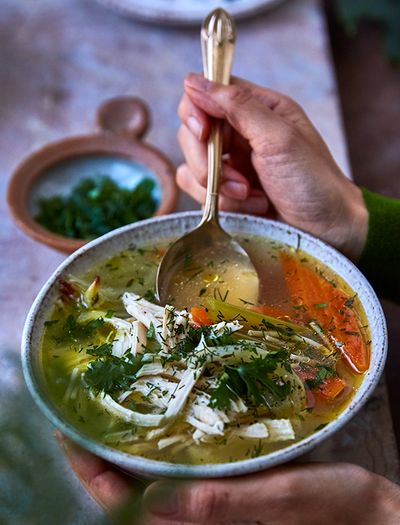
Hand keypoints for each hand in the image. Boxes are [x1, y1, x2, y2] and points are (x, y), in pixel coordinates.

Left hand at [57, 433, 399, 524]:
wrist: (370, 515)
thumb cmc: (338, 510)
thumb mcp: (285, 500)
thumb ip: (226, 503)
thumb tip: (154, 505)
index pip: (127, 505)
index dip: (92, 471)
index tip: (69, 431)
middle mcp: (199, 516)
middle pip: (131, 491)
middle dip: (102, 453)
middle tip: (85, 407)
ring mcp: (212, 501)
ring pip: (155, 475)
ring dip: (130, 442)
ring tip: (116, 401)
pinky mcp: (229, 487)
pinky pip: (183, 466)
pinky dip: (165, 441)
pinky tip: (165, 411)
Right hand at [177, 74, 367, 260]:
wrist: (324, 231)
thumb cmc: (313, 182)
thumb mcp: (279, 137)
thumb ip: (237, 106)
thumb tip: (193, 81)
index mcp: (257, 109)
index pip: (206, 94)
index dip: (196, 112)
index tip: (204, 134)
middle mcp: (240, 133)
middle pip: (191, 132)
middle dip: (209, 160)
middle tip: (239, 181)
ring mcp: (230, 164)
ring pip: (190, 165)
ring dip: (219, 186)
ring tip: (252, 196)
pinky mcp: (223, 192)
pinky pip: (196, 191)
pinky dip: (219, 202)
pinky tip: (249, 207)